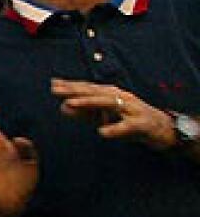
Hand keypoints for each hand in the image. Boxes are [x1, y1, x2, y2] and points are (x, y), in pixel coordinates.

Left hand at [52, 78, 176, 149]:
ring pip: (109, 104)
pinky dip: (115, 129)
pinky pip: (128, 126)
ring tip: (70, 103)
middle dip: (75, 90)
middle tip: (56, 90)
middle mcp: (121, 98)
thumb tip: (62, 107)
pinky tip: (102, 132)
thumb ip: (85, 113)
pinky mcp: (142, 124)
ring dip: (88, 103)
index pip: (89, 88)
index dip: (71, 86)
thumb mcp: (105, 117)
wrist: (163, 130)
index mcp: (112, 95)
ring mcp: (132, 110)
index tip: (53, 84)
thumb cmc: (130, 121)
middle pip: (95, 92)